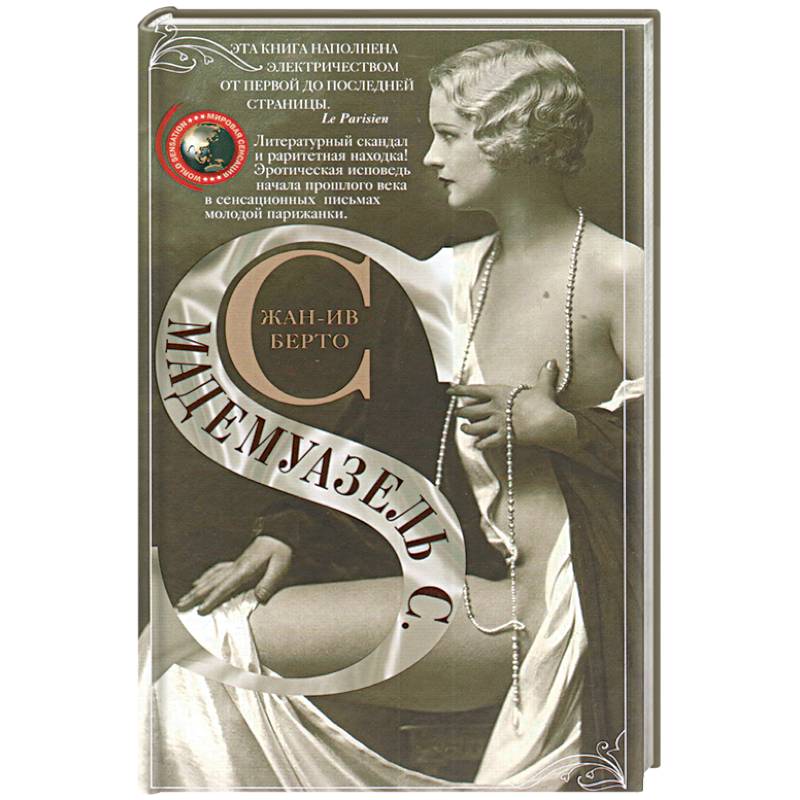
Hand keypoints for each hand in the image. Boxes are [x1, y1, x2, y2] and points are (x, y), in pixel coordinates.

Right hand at [176, 536, 291, 614]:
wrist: (279, 534)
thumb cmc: (280, 551)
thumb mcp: (280, 567)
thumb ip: (269, 583)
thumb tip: (258, 598)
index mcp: (245, 570)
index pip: (224, 587)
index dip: (212, 600)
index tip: (200, 611)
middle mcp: (235, 568)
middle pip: (211, 584)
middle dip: (194, 596)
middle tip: (180, 607)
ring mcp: (234, 565)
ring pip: (210, 578)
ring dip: (195, 590)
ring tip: (183, 599)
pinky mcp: (236, 563)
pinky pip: (216, 571)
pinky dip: (205, 578)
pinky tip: (198, 583)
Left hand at [450, 359, 565, 449]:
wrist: (548, 423)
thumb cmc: (544, 403)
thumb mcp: (543, 387)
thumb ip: (545, 375)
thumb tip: (552, 361)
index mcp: (500, 393)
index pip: (475, 390)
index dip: (460, 390)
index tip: (450, 390)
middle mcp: (494, 408)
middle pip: (471, 410)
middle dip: (461, 412)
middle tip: (456, 412)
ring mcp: (497, 424)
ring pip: (475, 427)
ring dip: (467, 429)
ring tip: (463, 429)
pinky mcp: (503, 438)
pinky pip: (487, 443)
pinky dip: (481, 444)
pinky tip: (477, 445)